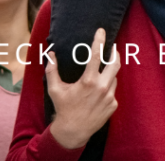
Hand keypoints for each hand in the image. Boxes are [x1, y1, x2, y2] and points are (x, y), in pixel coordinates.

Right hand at [46, 29, 119, 149]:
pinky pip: (113, 91)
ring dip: (109, 74)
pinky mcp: (113, 105)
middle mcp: (102, 87)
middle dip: (115, 53)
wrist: (73, 132)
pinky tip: (99, 93)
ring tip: (101, 74)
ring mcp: (109, 97)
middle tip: (112, 48)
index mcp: (88, 81)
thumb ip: (52, 70)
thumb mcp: (55, 90)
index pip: (97, 55)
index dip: (99, 41)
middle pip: (115, 63)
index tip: (102, 31)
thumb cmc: (63, 109)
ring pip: (114, 78)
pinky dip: (108, 88)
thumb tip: (50, 54)